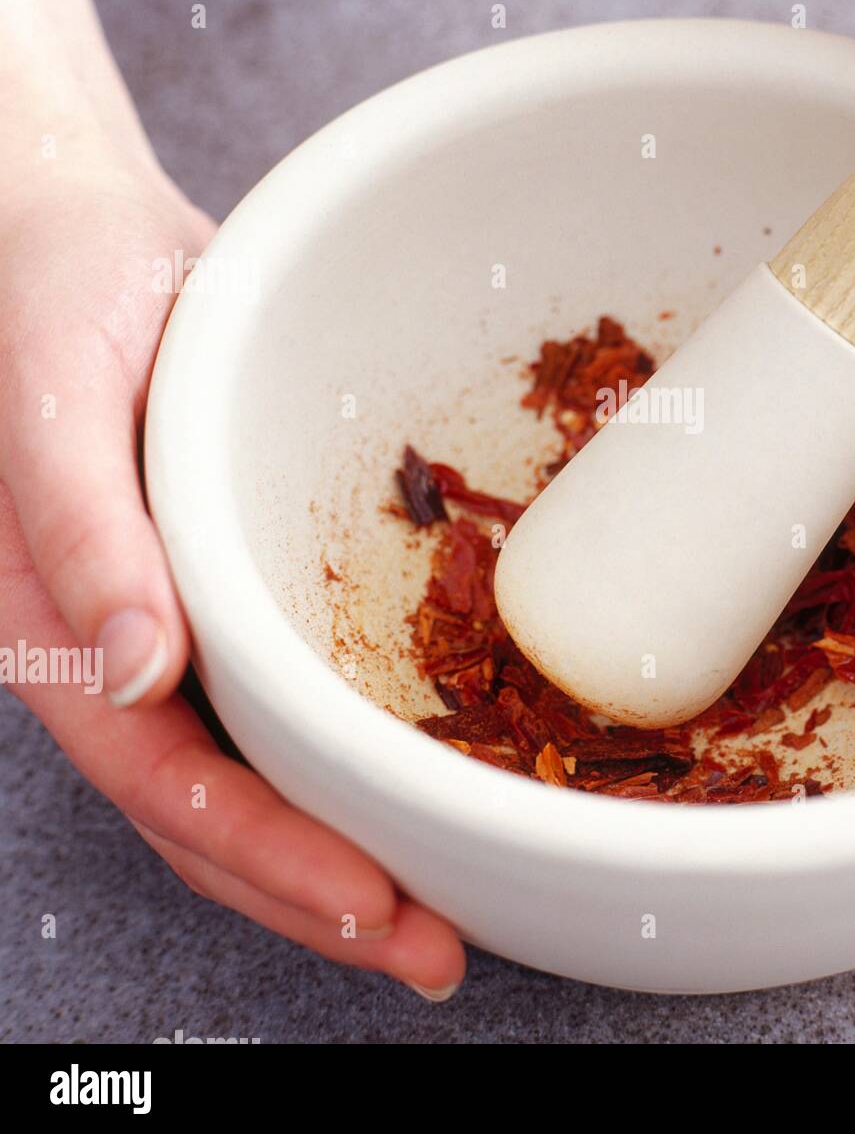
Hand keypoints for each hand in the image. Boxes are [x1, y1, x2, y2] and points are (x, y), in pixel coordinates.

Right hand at [0, 152, 464, 999]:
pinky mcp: (245, 586)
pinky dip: (360, 755)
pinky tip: (432, 783)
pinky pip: (299, 692)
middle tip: (439, 952)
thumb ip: (75, 525)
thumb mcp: (59, 392)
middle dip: (324, 896)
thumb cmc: (61, 298)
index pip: (165, 780)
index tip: (374, 905)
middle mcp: (130, 646)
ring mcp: (189, 624)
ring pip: (263, 775)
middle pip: (219, 813)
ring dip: (352, 850)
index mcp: (64, 623)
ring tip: (454, 908)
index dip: (266, 855)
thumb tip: (133, 671)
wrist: (91, 243)